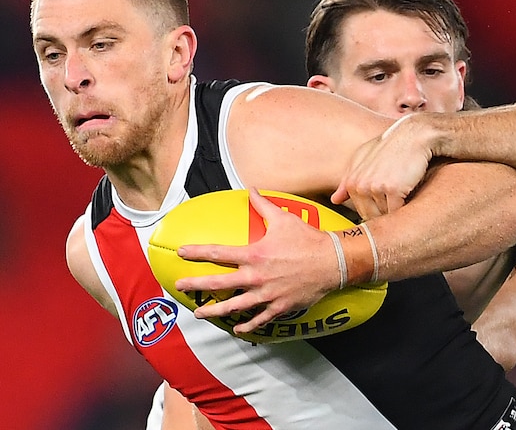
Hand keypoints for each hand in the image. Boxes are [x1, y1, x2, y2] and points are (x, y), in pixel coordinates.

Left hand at [174, 188, 339, 333]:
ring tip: (199, 313)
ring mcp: (267, 295)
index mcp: (255, 254)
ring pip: (234, 307)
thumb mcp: (283, 218)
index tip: (182, 252)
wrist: (332, 261)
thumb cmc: (308, 239)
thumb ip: (263, 206)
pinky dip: (247, 325)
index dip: (197, 252)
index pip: (218, 253)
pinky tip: (237, 328)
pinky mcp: (279, 307)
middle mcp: (256, 277)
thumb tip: (251, 189)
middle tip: (180, 286)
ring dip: (214, 311)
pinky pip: (259, 319)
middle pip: (219, 284)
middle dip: (196, 285)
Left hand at [331, 115, 433, 216]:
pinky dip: (406, 207)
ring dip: (396, 209)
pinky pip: (397, 210)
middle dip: (385, 212)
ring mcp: (375, 187)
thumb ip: (348, 179)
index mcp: (352, 181)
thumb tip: (335, 199)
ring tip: (404, 192)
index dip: (376, 211)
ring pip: (386, 214)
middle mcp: (360, 185)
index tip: (385, 204)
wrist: (414, 134)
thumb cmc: (391, 144)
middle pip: (372, 215)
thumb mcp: (364, 157)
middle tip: (397, 199)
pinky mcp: (393, 189)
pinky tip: (410, 194)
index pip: (361, 211)